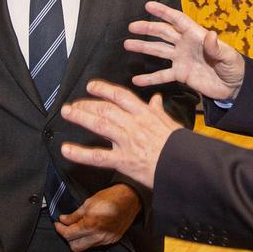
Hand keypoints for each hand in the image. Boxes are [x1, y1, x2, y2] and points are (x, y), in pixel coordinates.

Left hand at [53, 183, 140, 251]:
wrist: (130, 198)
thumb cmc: (110, 197)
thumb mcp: (88, 203)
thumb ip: (74, 215)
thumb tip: (63, 220)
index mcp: (91, 225)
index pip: (68, 235)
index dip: (60, 229)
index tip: (58, 224)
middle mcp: (99, 236)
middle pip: (75, 247)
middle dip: (68, 238)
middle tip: (67, 227)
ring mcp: (106, 240)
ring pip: (86, 247)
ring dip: (79, 239)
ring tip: (79, 227)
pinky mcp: (113, 240)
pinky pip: (96, 245)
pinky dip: (90, 239)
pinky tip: (91, 229)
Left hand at [60, 80, 183, 188]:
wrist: (186, 165)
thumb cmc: (180, 146)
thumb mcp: (171, 123)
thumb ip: (158, 111)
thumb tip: (157, 99)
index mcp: (145, 114)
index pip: (121, 96)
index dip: (104, 89)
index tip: (91, 86)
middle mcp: (134, 125)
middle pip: (106, 109)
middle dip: (87, 104)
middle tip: (72, 104)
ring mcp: (128, 141)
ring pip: (100, 125)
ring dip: (81, 117)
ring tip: (67, 113)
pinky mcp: (125, 160)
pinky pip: (98, 156)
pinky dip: (80, 153)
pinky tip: (66, 149)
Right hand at [125, 1, 244, 100]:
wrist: (234, 87)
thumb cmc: (234, 67)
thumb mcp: (228, 56)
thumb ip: (216, 47)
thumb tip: (210, 34)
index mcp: (196, 36)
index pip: (178, 20)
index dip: (164, 12)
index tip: (149, 5)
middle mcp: (185, 45)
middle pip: (163, 33)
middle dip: (148, 28)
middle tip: (131, 26)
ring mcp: (181, 59)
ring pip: (159, 51)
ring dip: (143, 47)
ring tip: (127, 44)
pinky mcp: (180, 75)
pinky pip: (162, 75)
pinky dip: (150, 78)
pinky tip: (136, 80)